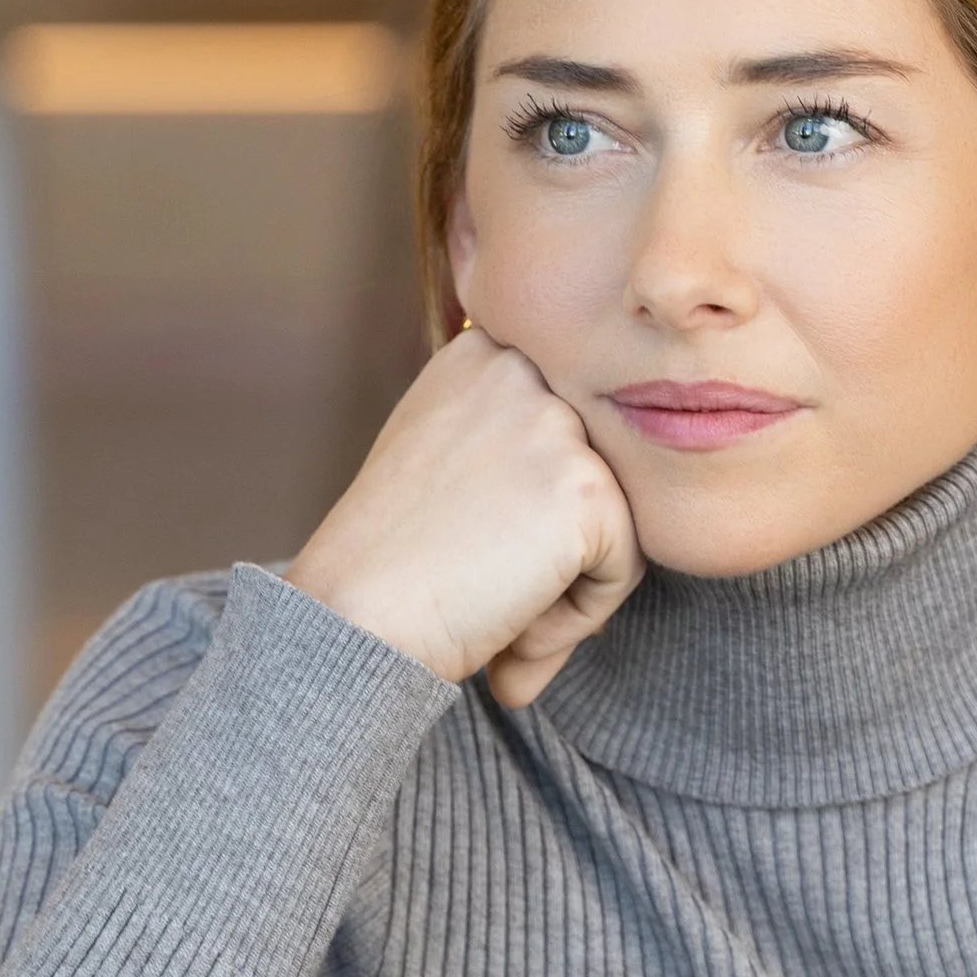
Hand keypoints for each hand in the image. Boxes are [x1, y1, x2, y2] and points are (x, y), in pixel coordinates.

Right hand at [289, 330, 642, 705]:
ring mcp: (557, 424)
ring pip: (620, 519)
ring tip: (495, 603)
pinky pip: (625, 566)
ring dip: (569, 581)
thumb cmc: (390, 559)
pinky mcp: (586, 486)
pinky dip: (580, 614)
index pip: (571, 428)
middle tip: (486, 581)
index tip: (477, 535)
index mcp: (484, 354)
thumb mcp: (441, 458)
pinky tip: (512, 622)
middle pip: (601, 471)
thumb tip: (581, 471)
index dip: (535, 501)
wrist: (351, 618)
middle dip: (558, 541)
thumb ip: (511, 440)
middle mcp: (522, 370)